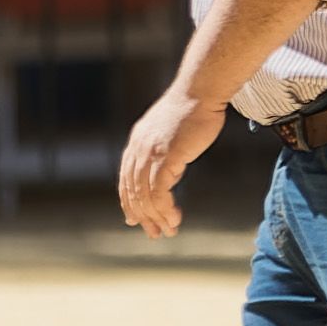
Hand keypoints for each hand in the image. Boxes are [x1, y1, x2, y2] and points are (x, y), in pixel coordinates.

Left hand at [116, 83, 225, 235]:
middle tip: (154, 233)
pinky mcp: (164, 157)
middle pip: (133, 192)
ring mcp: (149, 153)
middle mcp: (137, 149)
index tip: (135, 220)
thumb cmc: (193, 109)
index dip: (129, 203)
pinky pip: (158, 192)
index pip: (126, 180)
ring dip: (156, 217)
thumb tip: (166, 169)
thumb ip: (162, 150)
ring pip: (144, 196)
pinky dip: (164, 209)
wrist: (200, 92)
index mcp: (136, 143)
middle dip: (142, 216)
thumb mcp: (169, 131)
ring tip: (168, 231)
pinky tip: (174, 218)